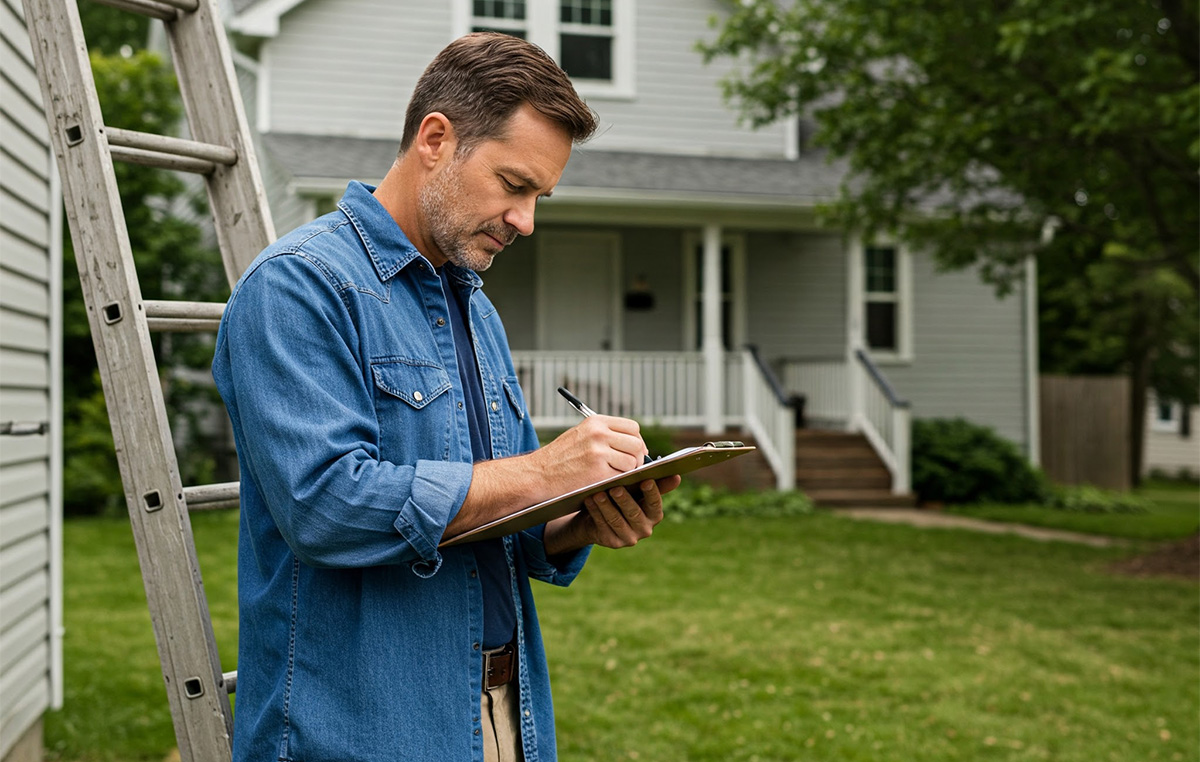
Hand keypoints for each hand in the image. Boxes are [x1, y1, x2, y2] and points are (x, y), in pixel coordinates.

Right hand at [447, 415, 650, 539]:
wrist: (537, 475)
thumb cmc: (559, 459)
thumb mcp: (580, 436)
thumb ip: (604, 435)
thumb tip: (633, 444)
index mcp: (596, 422)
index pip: (632, 427)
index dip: (636, 441)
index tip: (633, 452)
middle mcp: (599, 433)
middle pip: (636, 444)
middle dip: (637, 458)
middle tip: (629, 469)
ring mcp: (599, 452)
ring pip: (632, 462)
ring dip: (628, 472)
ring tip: (615, 477)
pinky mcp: (598, 472)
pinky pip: (622, 477)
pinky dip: (619, 482)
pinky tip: (608, 484)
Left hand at [544, 475, 681, 553]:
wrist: (599, 520)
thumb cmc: (622, 499)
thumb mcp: (637, 492)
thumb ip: (654, 484)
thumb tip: (677, 476)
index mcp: (654, 515)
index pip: (655, 504)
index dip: (652, 492)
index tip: (646, 480)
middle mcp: (645, 529)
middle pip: (634, 513)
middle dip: (624, 500)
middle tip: (615, 487)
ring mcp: (629, 538)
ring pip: (616, 520)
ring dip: (606, 506)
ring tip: (597, 493)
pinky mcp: (613, 542)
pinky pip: (603, 526)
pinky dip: (595, 512)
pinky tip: (589, 501)